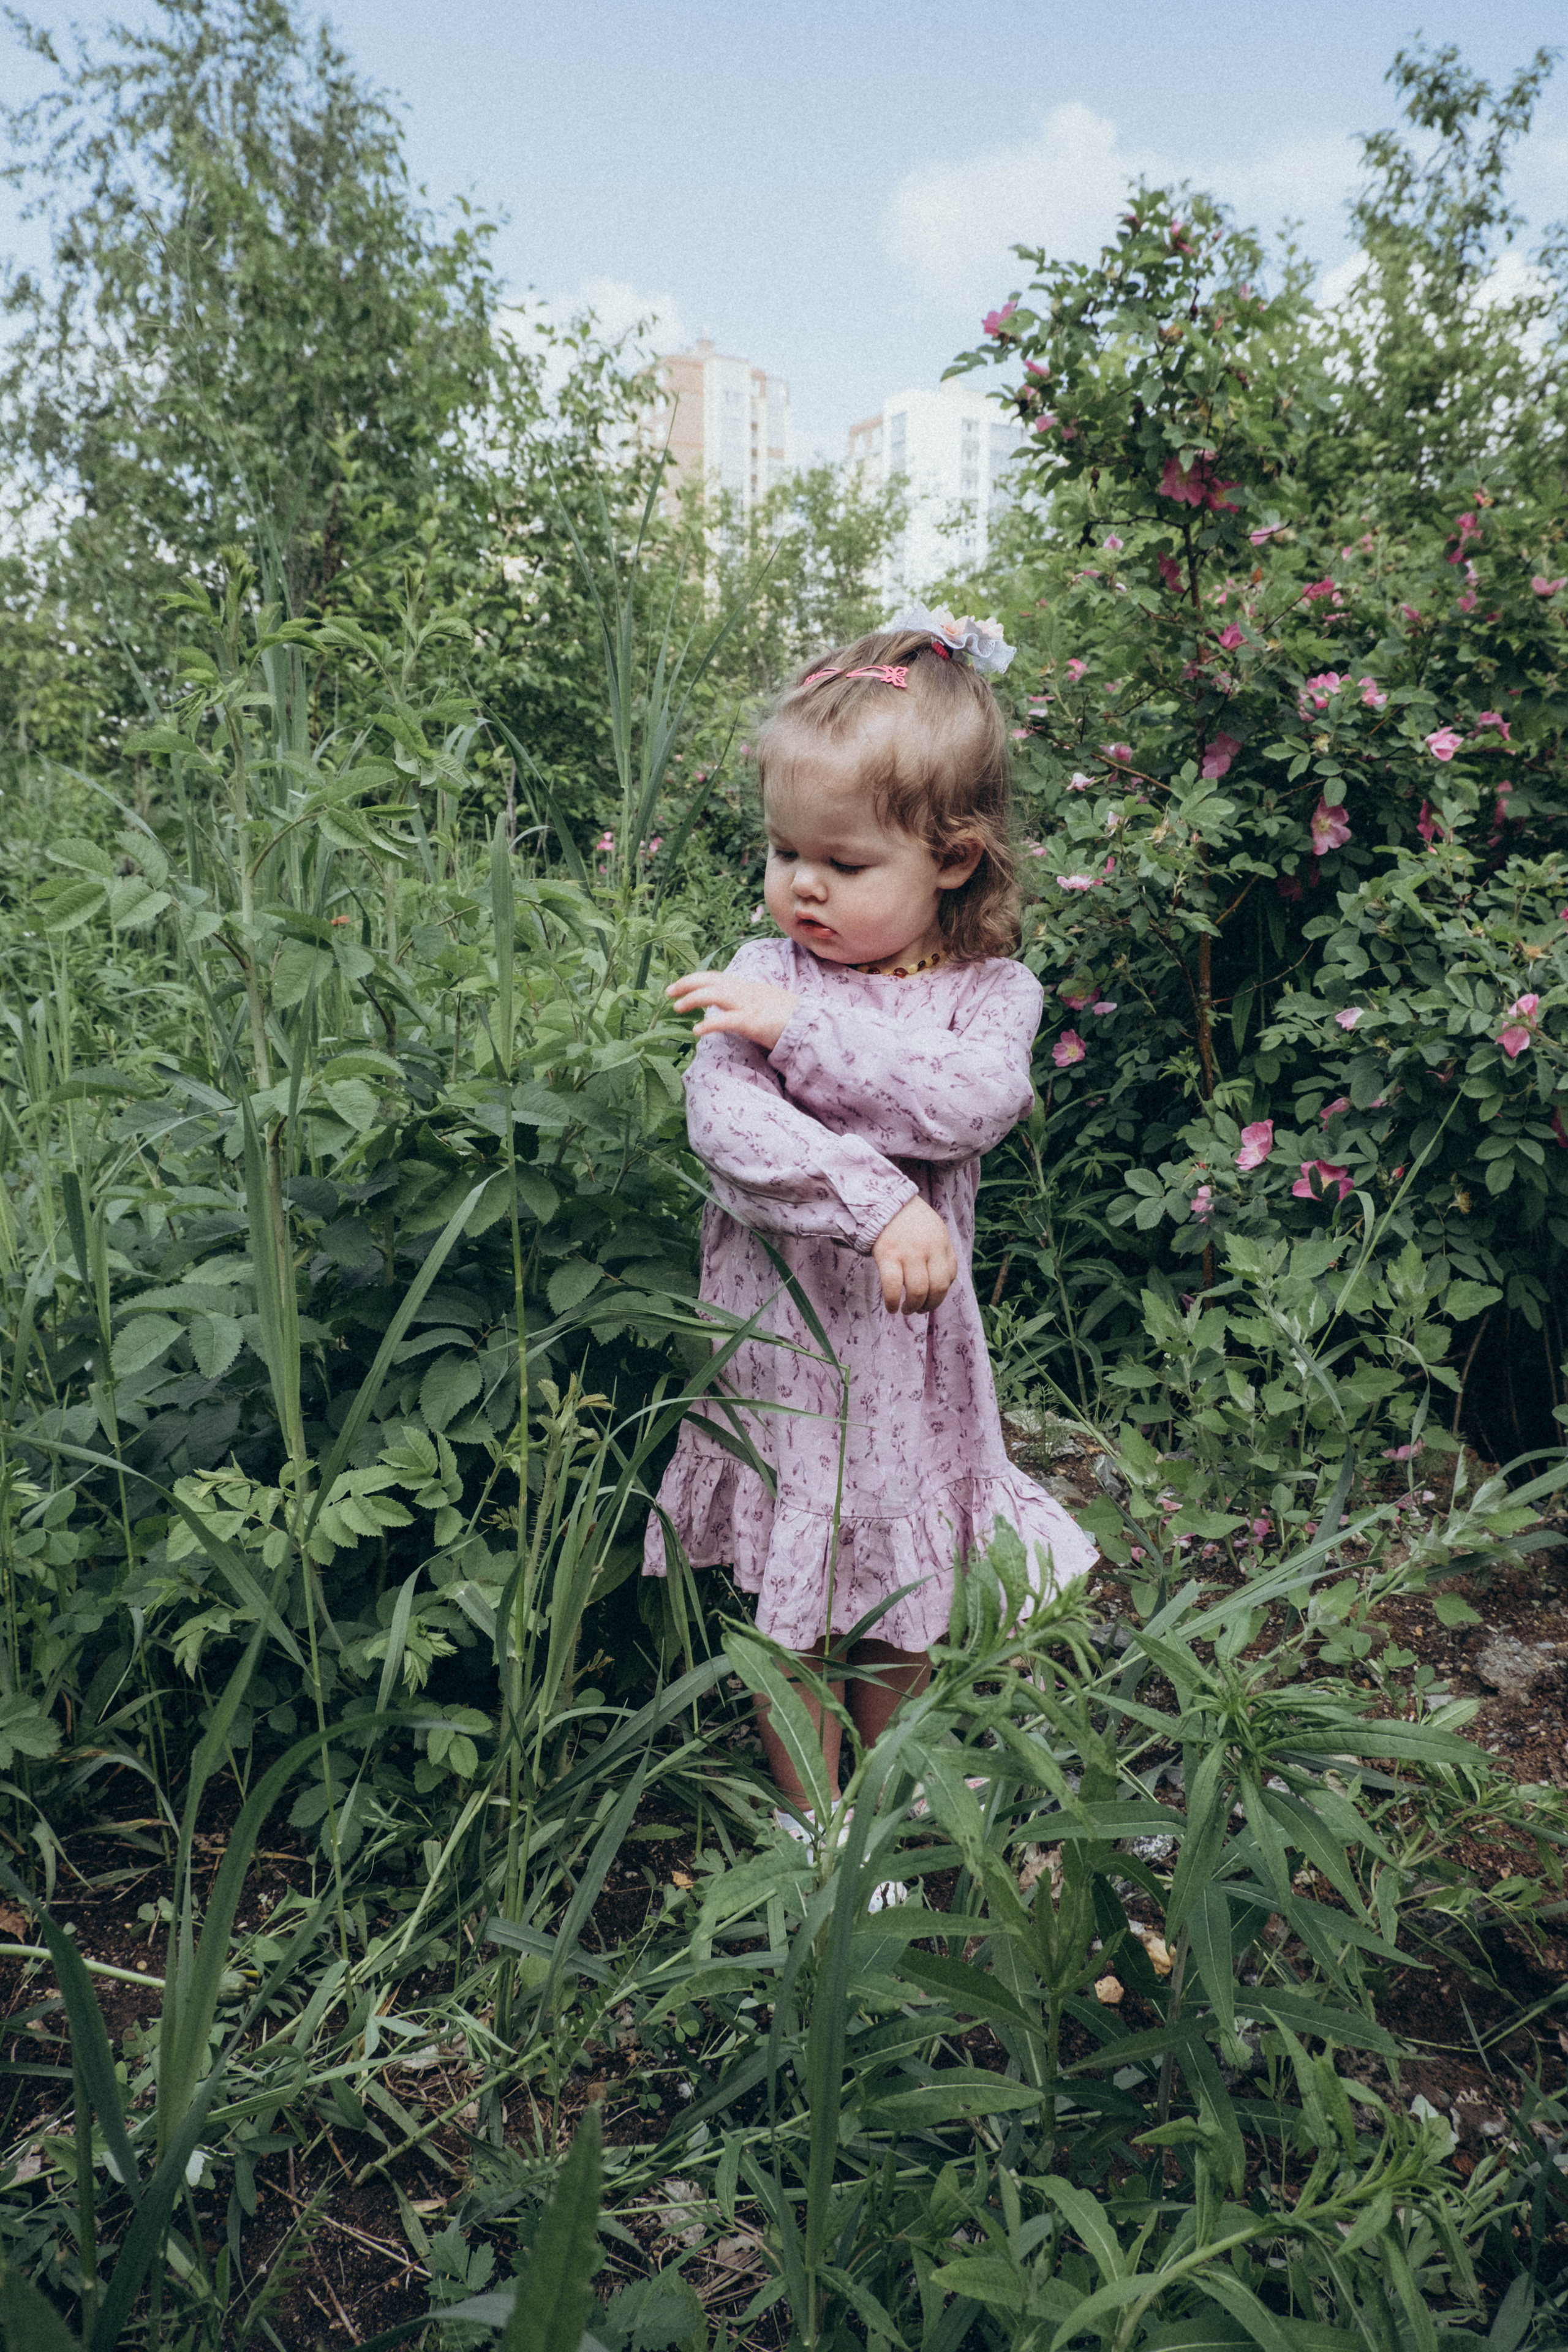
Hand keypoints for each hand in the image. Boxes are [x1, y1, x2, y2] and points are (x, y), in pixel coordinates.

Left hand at [667, 970, 797, 1050]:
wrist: (810, 1024)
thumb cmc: (787, 1017)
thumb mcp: (762, 1003)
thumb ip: (744, 1002)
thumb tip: (726, 1008)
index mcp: (746, 987)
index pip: (715, 977)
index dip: (694, 979)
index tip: (676, 986)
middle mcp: (744, 992)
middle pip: (710, 981)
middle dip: (687, 984)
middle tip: (668, 993)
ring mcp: (748, 1005)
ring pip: (714, 995)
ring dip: (692, 999)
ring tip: (677, 1008)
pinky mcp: (752, 1022)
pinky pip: (725, 1020)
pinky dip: (708, 1024)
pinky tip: (696, 1030)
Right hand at [871, 1197, 956, 1314]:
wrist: (884, 1202)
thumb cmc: (910, 1220)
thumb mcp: (935, 1230)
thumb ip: (941, 1253)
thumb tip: (943, 1282)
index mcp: (942, 1243)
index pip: (950, 1275)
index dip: (942, 1293)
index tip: (931, 1299)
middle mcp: (928, 1248)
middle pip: (938, 1287)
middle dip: (930, 1305)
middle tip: (920, 1309)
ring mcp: (908, 1252)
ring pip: (918, 1290)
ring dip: (913, 1306)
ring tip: (906, 1309)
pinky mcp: (887, 1255)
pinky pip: (892, 1286)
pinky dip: (892, 1302)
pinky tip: (891, 1307)